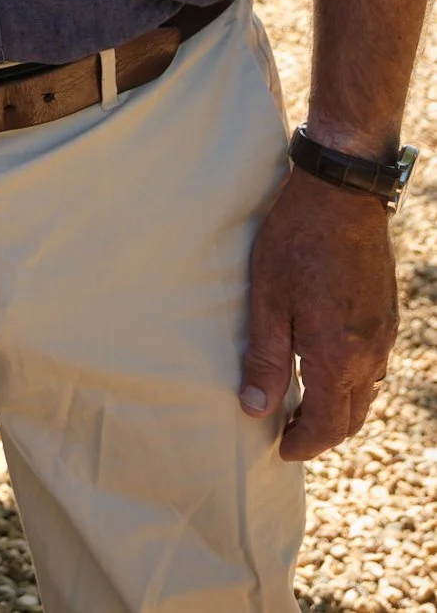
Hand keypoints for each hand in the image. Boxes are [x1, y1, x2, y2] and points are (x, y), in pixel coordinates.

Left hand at [240, 168, 399, 458]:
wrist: (342, 194)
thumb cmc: (296, 241)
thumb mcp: (268, 298)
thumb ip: (265, 358)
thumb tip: (255, 409)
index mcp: (339, 358)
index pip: (327, 426)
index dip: (303, 444)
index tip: (280, 448)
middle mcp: (370, 354)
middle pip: (351, 417)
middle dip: (322, 432)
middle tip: (289, 429)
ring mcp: (384, 335)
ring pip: (366, 392)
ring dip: (339, 405)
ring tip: (304, 398)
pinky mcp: (387, 315)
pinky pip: (374, 364)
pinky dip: (352, 378)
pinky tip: (328, 362)